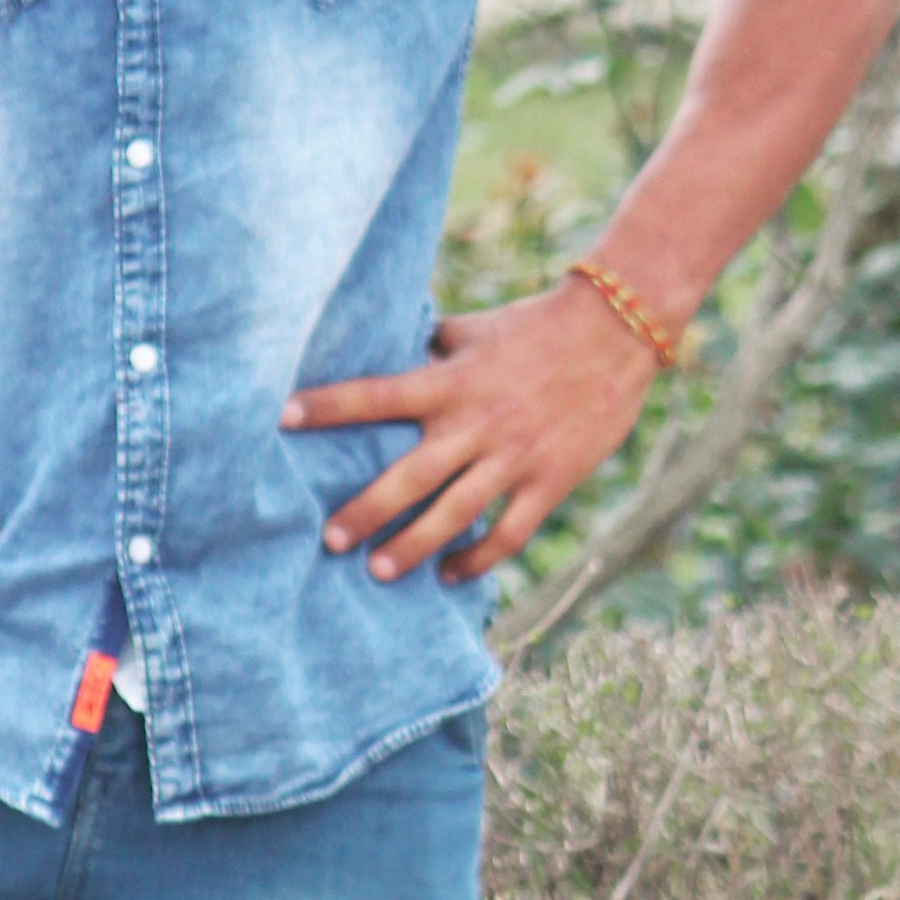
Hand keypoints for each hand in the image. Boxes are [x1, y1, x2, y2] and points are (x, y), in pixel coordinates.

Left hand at [281, 275, 663, 585]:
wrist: (617, 330)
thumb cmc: (536, 324)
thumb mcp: (474, 329)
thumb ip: (429, 347)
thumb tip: (386, 346)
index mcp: (451, 380)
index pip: (377, 394)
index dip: (328, 406)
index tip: (282, 417)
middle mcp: (476, 422)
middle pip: (410, 476)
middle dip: (366, 511)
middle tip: (330, 539)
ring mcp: (514, 456)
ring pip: (455, 514)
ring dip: (414, 546)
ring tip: (378, 571)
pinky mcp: (550, 480)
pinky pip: (509, 532)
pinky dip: (478, 558)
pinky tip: (451, 575)